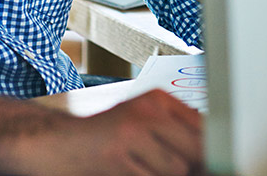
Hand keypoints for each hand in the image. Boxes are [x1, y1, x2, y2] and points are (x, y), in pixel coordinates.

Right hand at [36, 90, 205, 175]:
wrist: (52, 145)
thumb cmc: (101, 139)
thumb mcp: (141, 124)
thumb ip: (177, 135)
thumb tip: (214, 159)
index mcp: (156, 99)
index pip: (204, 127)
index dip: (211, 151)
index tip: (213, 162)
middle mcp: (146, 111)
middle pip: (196, 151)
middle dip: (188, 167)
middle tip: (157, 163)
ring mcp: (131, 134)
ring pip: (176, 171)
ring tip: (137, 169)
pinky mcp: (116, 159)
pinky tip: (126, 171)